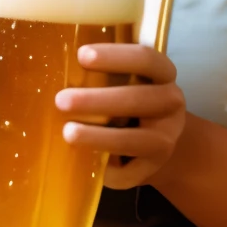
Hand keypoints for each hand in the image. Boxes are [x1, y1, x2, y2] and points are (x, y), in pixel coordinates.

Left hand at [54, 42, 186, 189]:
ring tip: (68, 133)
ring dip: (98, 136)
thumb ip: (104, 75)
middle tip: (61, 100)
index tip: (81, 55)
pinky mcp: (155, 166)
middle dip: (97, 100)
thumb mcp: (126, 81)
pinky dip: (107, 169)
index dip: (115, 56)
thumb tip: (55, 71)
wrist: (157, 142)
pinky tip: (86, 164)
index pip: (145, 59)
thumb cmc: (129, 101)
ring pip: (133, 139)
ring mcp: (166, 137)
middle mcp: (171, 103)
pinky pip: (129, 170)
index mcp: (163, 74)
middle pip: (137, 98)